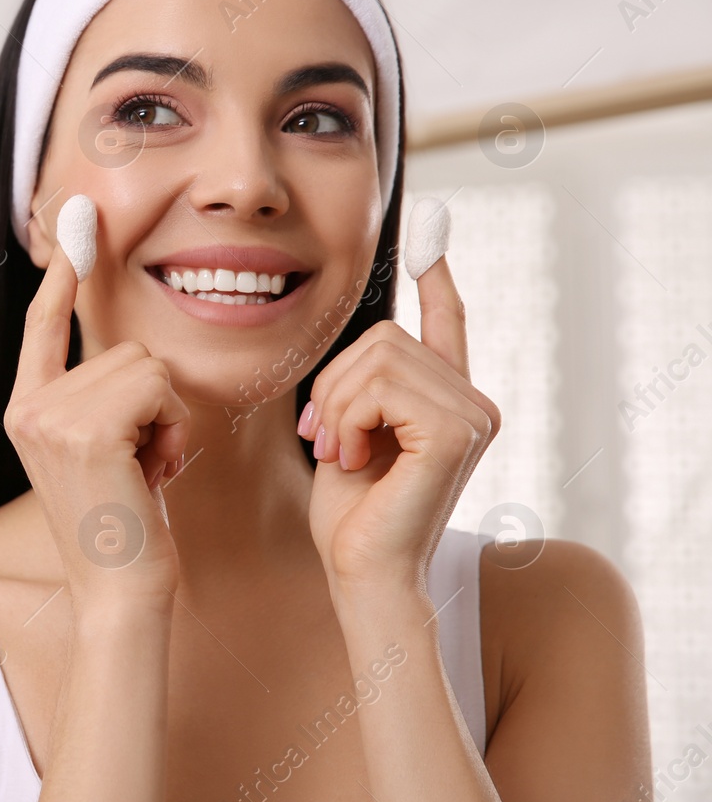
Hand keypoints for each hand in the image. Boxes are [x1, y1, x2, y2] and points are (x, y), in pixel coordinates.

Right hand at [5, 237, 189, 606]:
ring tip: (145, 471)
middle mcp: (28, 406)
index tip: (79, 216)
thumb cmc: (124, 530)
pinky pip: (157, 389)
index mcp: (26, 409)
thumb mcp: (103, 453)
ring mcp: (50, 416)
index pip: (44, 323)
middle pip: (123, 350)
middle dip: (153, 403)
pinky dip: (173, 430)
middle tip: (140, 464)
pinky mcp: (85, 429)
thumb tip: (134, 356)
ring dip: (167, 419)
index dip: (64, 271)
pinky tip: (153, 474)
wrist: (120, 594)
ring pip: (145, 367)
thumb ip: (100, 400)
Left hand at [300, 255, 500, 594]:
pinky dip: (347, 419)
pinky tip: (351, 458)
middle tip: (325, 438)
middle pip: (384, 336)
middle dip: (334, 384)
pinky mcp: (456, 431)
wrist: (360, 569)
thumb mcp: (349, 430)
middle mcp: (474, 401)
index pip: (448, 322)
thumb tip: (365, 337)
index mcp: (448, 399)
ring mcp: (474, 414)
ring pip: (377, 358)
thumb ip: (362, 386)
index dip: (435, 277)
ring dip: (336, 406)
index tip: (430, 231)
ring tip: (339, 452)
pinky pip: (380, 387)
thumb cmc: (350, 513)